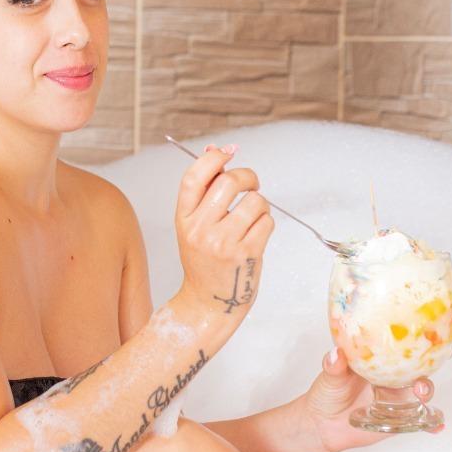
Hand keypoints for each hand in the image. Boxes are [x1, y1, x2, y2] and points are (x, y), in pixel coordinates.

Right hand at [172, 143, 272, 325]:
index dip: (213, 158)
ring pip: (255, 201)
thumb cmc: (205, 259)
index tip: (228, 153)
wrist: (210, 302)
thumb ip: (205, 190)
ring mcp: (224, 243)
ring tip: (252, 218)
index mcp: (183, 219)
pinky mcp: (247, 253)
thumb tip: (218, 149)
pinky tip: (256, 235)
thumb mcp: (194, 225)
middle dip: (247, 177)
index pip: (193, 177)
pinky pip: (267, 221)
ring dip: (260, 205)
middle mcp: (201, 230)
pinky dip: (266, 224)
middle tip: (251, 184)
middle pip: (229, 181)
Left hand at [297, 320, 451, 451]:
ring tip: (421, 392)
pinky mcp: (401, 418)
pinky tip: (438, 427)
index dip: (433, 327)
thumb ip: (334, 366)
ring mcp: (401, 396)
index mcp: (384, 357)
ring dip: (427, 388)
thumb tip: (336, 354)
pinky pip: (422, 420)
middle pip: (428, 360)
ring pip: (424, 388)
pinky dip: (432, 423)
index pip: (410, 339)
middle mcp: (397, 374)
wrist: (322, 424)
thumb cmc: (327, 392)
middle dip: (447, 349)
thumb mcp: (329, 376)